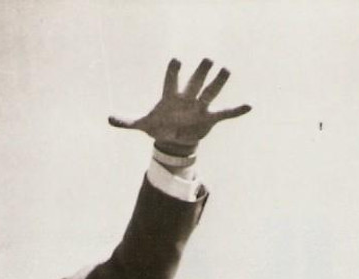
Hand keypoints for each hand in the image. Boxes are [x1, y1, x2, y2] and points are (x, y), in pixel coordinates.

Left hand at [108, 57, 249, 154]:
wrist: (174, 138)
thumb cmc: (159, 125)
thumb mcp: (143, 124)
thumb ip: (127, 121)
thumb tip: (109, 119)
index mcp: (170, 96)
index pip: (171, 80)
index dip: (173, 71)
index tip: (176, 61)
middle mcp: (187, 97)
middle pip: (195, 82)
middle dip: (200, 72)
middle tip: (207, 59)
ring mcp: (199, 106)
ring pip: (211, 92)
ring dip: (219, 83)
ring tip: (227, 70)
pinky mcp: (209, 118)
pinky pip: (225, 113)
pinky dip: (236, 111)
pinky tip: (249, 105)